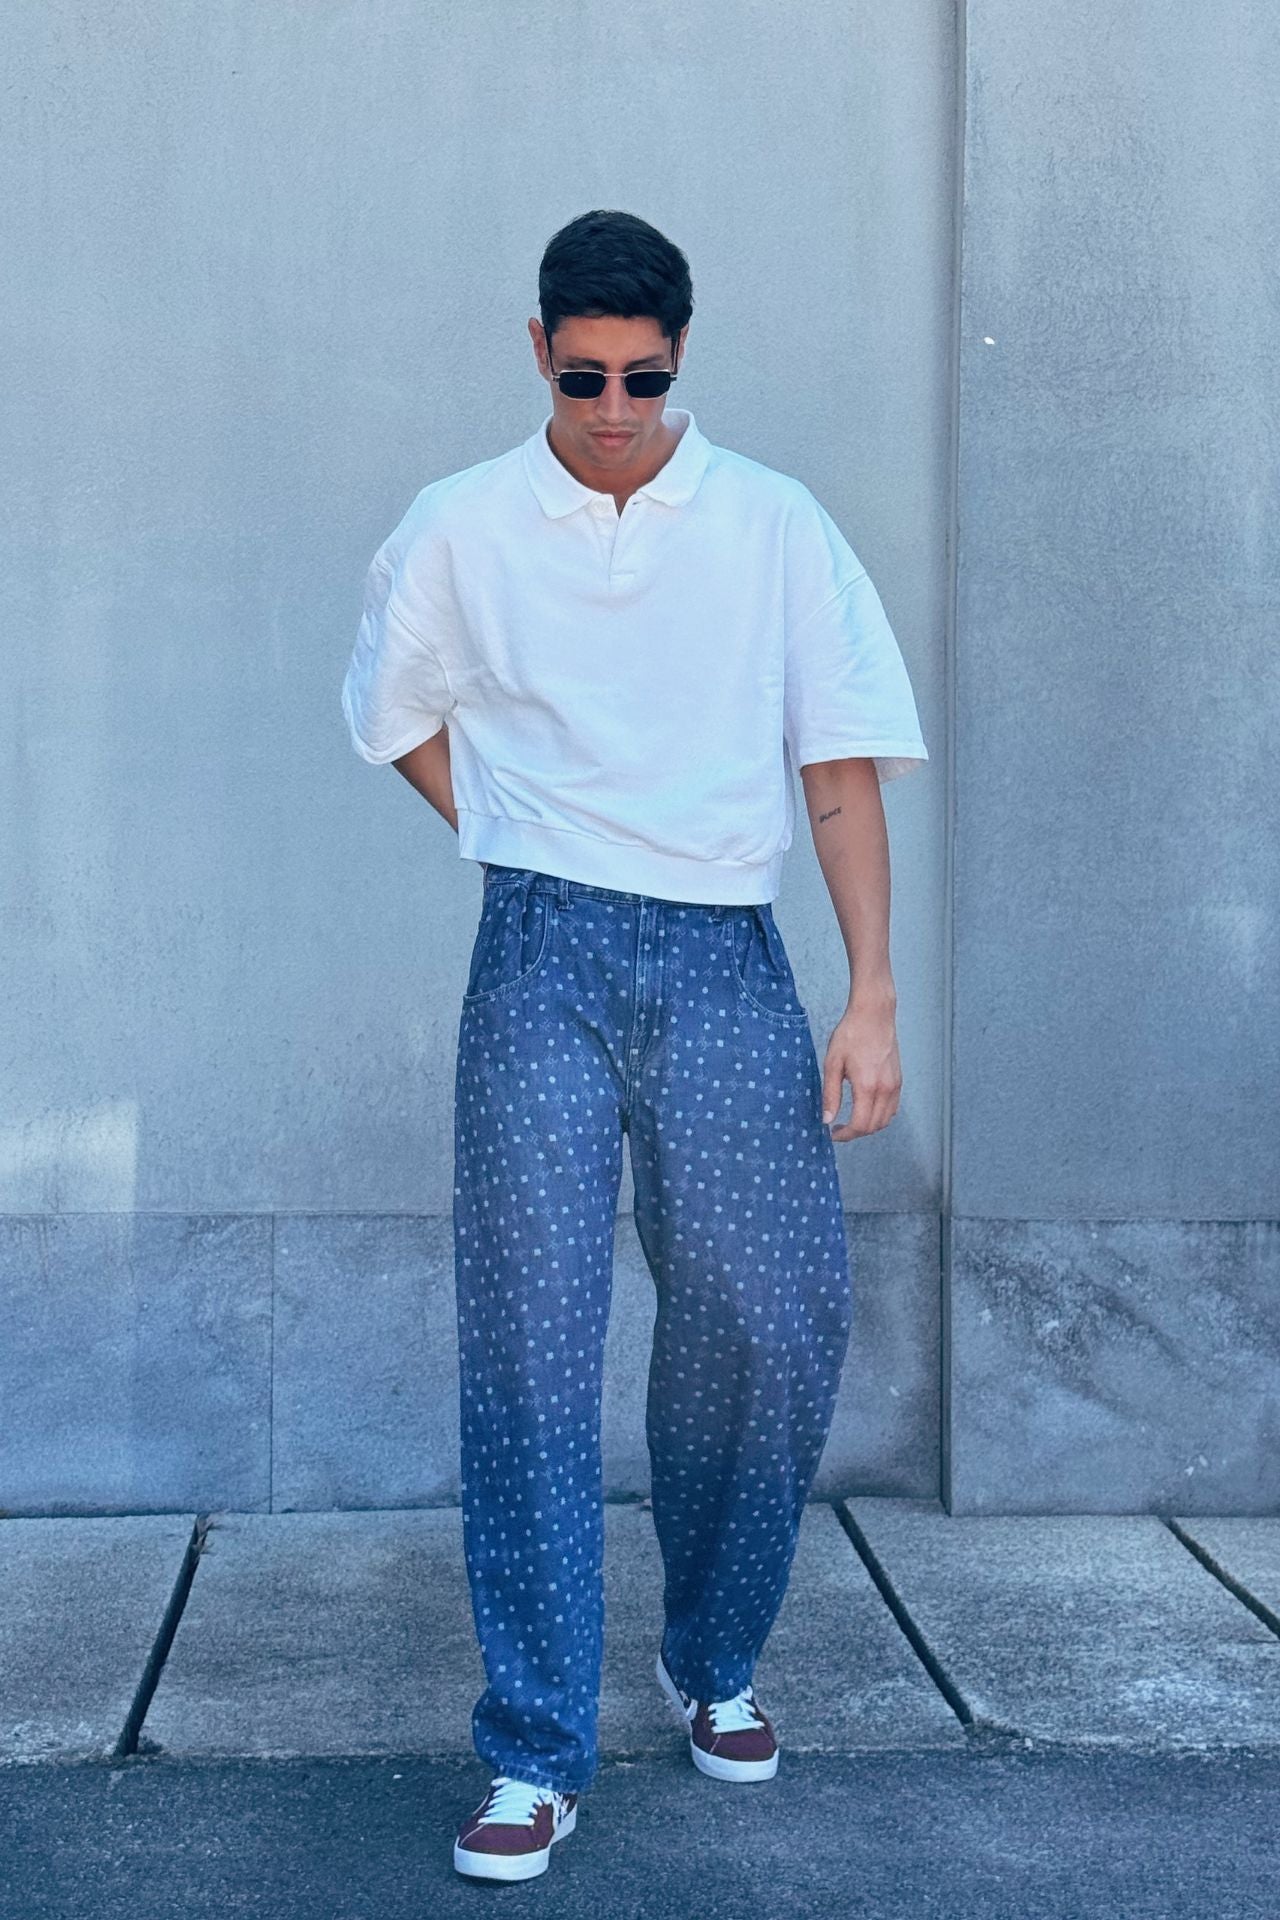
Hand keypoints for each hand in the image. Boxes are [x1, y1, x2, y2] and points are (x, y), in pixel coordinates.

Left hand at [821, 992, 902, 1139]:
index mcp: (867, 1086)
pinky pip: (893, 1108)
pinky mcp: (899, 1080)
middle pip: (874, 1126)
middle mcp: (885, 1089)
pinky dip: (880, 1116)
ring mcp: (895, 1085)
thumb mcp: (833, 1063)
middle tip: (838, 1128)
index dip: (845, 1135)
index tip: (833, 1133)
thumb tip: (826, 1119)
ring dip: (869, 1126)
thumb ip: (830, 1094)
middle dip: (855, 1133)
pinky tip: (866, 1108)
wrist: (874, 1014)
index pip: (860, 1125)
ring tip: (851, 1120)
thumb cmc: (851, 1034)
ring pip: (886, 1120)